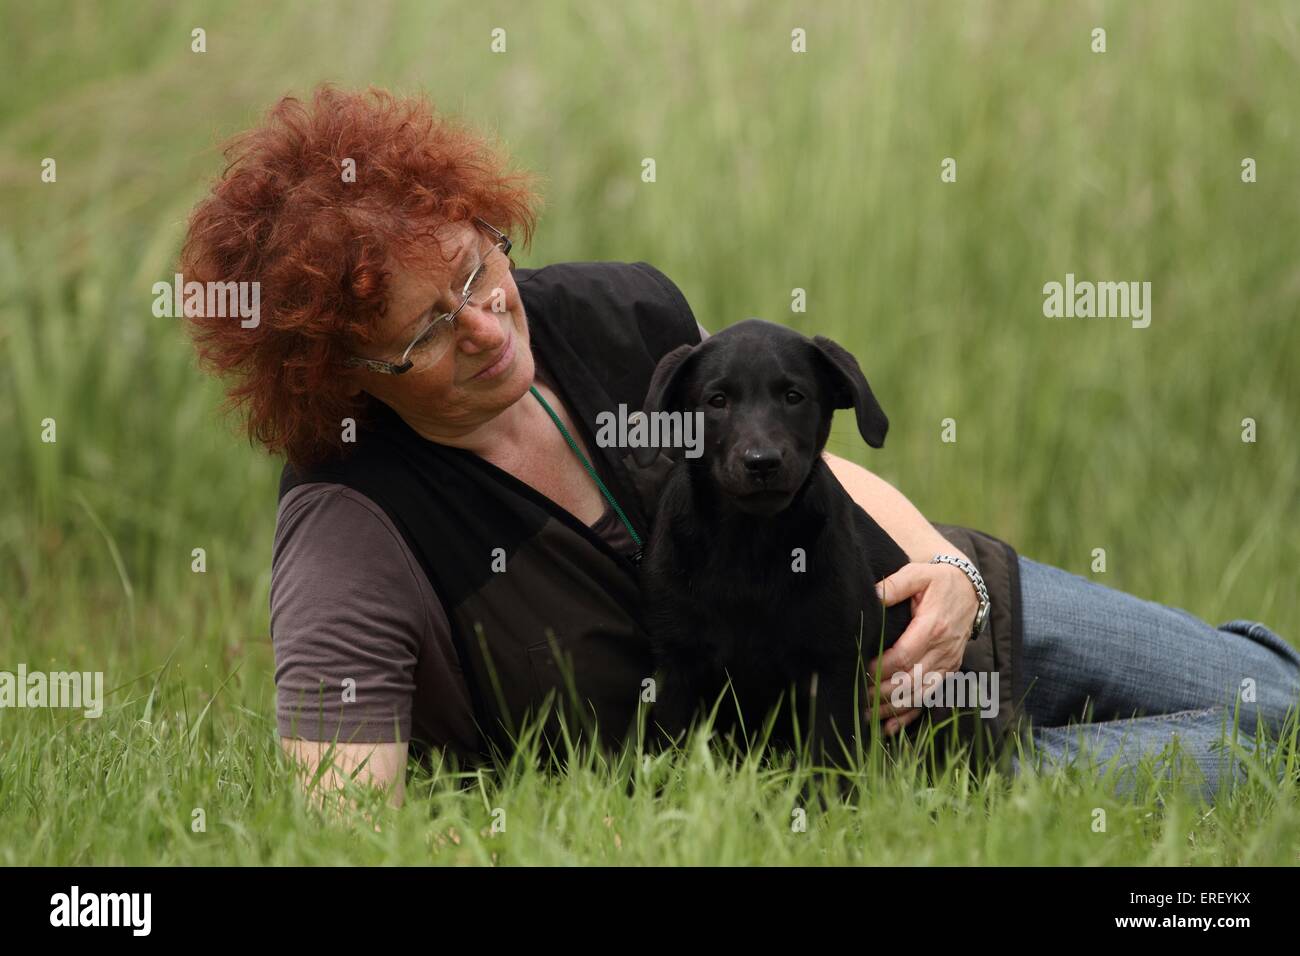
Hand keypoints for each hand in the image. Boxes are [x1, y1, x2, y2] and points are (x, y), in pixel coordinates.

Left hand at [864, 561, 977, 735]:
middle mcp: (943, 649)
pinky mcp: (949, 670)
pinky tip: (889, 728)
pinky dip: (910, 716)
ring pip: (920, 694)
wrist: (969, 589)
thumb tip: (870, 596)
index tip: (861, 670)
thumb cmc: (938, 581)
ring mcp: (948, 662)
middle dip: (882, 692)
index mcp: (933, 627)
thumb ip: (893, 586)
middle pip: (911, 680)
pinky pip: (930, 698)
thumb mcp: (917, 574)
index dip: (881, 668)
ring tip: (865, 714)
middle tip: (857, 696)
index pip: (904, 656)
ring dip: (892, 708)